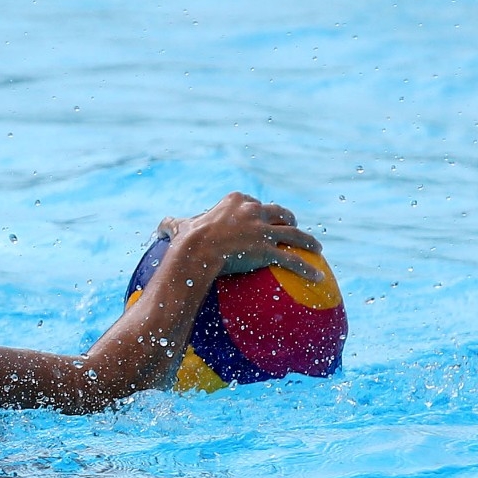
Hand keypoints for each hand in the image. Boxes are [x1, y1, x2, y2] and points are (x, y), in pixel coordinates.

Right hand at [158, 192, 324, 280]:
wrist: (196, 251)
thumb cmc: (186, 239)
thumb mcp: (177, 226)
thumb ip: (172, 224)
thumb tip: (159, 229)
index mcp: (235, 201)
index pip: (252, 202)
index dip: (258, 209)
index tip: (259, 216)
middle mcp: (253, 211)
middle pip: (278, 212)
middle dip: (287, 219)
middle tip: (291, 227)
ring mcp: (263, 230)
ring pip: (294, 234)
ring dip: (308, 241)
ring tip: (316, 248)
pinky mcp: (268, 249)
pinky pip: (293, 260)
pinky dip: (307, 268)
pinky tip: (317, 276)